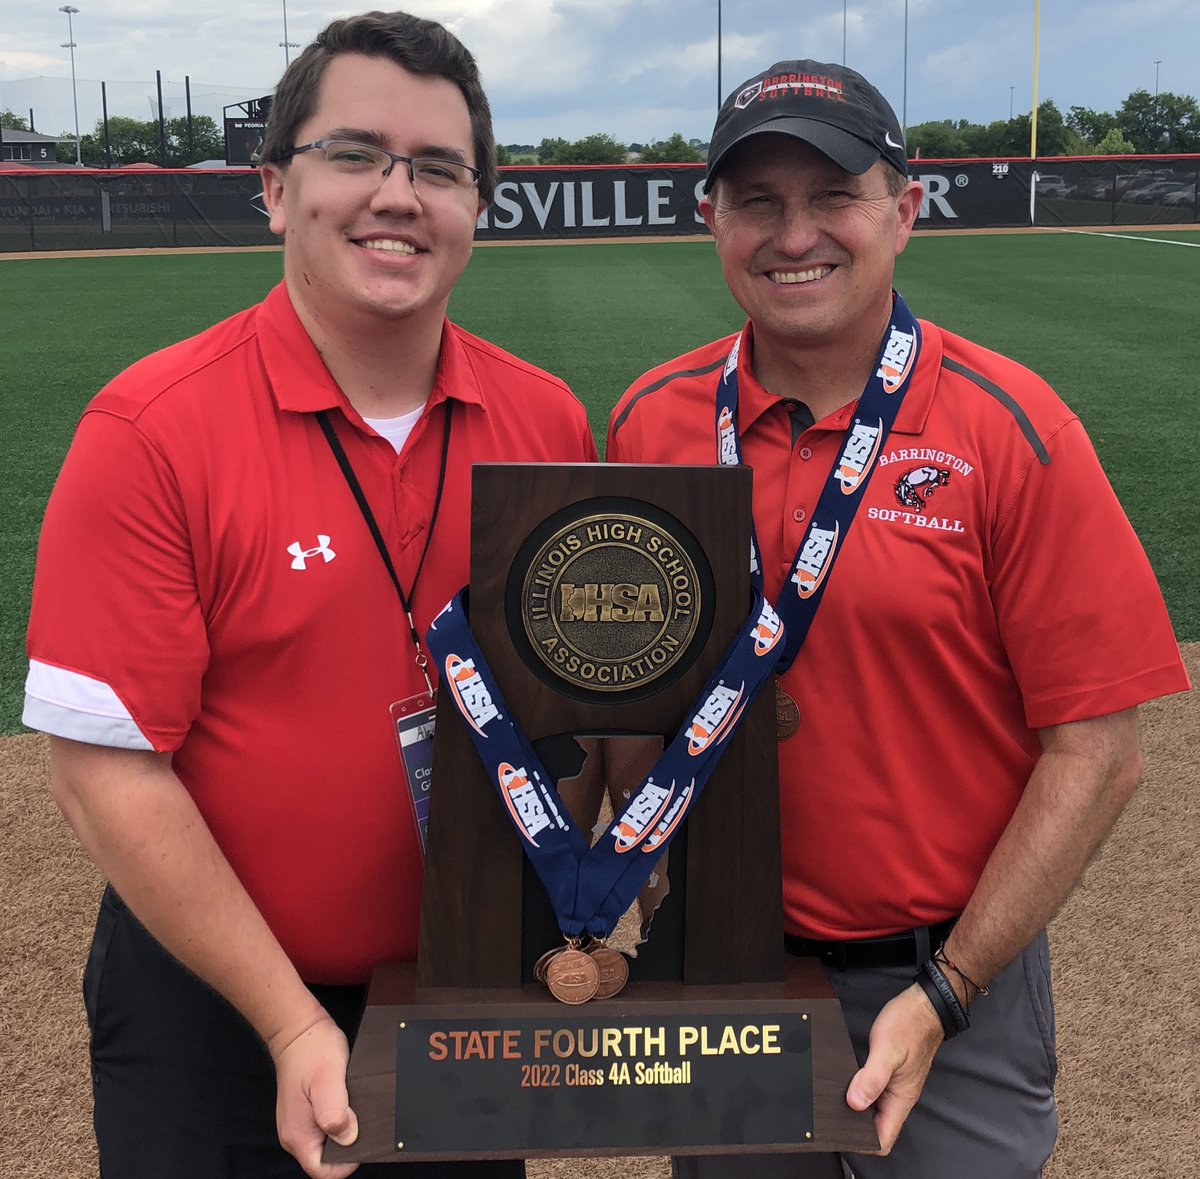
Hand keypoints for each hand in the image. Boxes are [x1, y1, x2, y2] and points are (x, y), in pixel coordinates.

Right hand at [271, 1014, 360, 1177]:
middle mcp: (296, 1133)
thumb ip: (335, 1111)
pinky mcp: (307, 1109)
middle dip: (347, 1145)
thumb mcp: (328, 1078)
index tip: (362, 1144)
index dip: (345, 1164)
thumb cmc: (311, 1049)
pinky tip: (349, 1100)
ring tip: (355, 1107)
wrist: (299, 1028)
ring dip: (344, 1129)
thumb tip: (348, 1137)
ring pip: (327, 1141)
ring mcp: (301, 1121)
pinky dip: (341, 1117)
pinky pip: (326, 1125)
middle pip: (325, 1157)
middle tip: (361, 1120)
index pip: (321, 1170)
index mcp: (298, 1134)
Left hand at [845, 983, 943, 1154]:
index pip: (884, 1139)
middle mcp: (898, 1097)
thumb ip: (872, 1078)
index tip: (840, 1135)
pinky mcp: (888, 1072)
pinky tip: (844, 1082)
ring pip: (873, 1108)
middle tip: (828, 1116)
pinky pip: (872, 1090)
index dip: (862, 1143)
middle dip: (854, 1126)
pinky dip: (859, 1090)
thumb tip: (855, 1103)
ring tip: (831, 1099)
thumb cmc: (909, 1025)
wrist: (923, 1006)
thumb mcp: (887, 1050)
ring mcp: (894, 1085)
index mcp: (901, 1099)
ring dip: (855, 1107)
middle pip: (876, 1127)